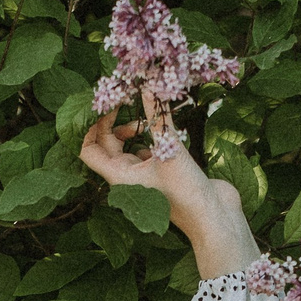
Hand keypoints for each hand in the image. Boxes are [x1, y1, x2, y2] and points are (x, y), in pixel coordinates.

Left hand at [80, 89, 260, 278]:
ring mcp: (144, 174)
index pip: (87, 149)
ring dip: (136, 128)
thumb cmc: (185, 192)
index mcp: (117, 176)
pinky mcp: (162, 172)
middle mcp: (126, 176)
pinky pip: (148, 149)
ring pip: (129, 145)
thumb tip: (148, 84)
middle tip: (129, 100)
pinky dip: (153, 135)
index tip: (108, 105)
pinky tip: (167, 127)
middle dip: (116, 121)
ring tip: (152, 116)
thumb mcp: (169, 149)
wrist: (213, 217)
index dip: (91, 126)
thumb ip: (157, 116)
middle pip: (107, 143)